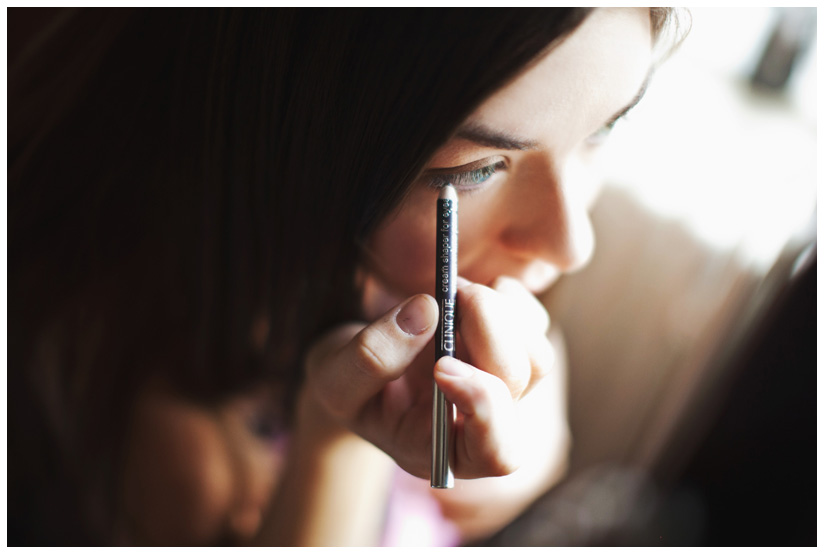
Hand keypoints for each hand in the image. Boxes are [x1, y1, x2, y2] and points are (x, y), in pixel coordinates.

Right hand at [302, 274, 560, 482]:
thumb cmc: (347, 385)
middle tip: (446, 294)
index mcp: (444, 450)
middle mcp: (483, 423)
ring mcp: (503, 386)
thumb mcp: (334, 380)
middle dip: (487, 332)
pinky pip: (534, 324)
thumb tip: (427, 309)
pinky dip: (510, 299)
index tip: (439, 366)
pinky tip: (468, 293)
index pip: (495, 452)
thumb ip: (370, 357)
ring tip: (450, 293)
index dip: (484, 405)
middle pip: (518, 385)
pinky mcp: (510, 348)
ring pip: (535, 355)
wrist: (355, 366)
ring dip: (498, 314)